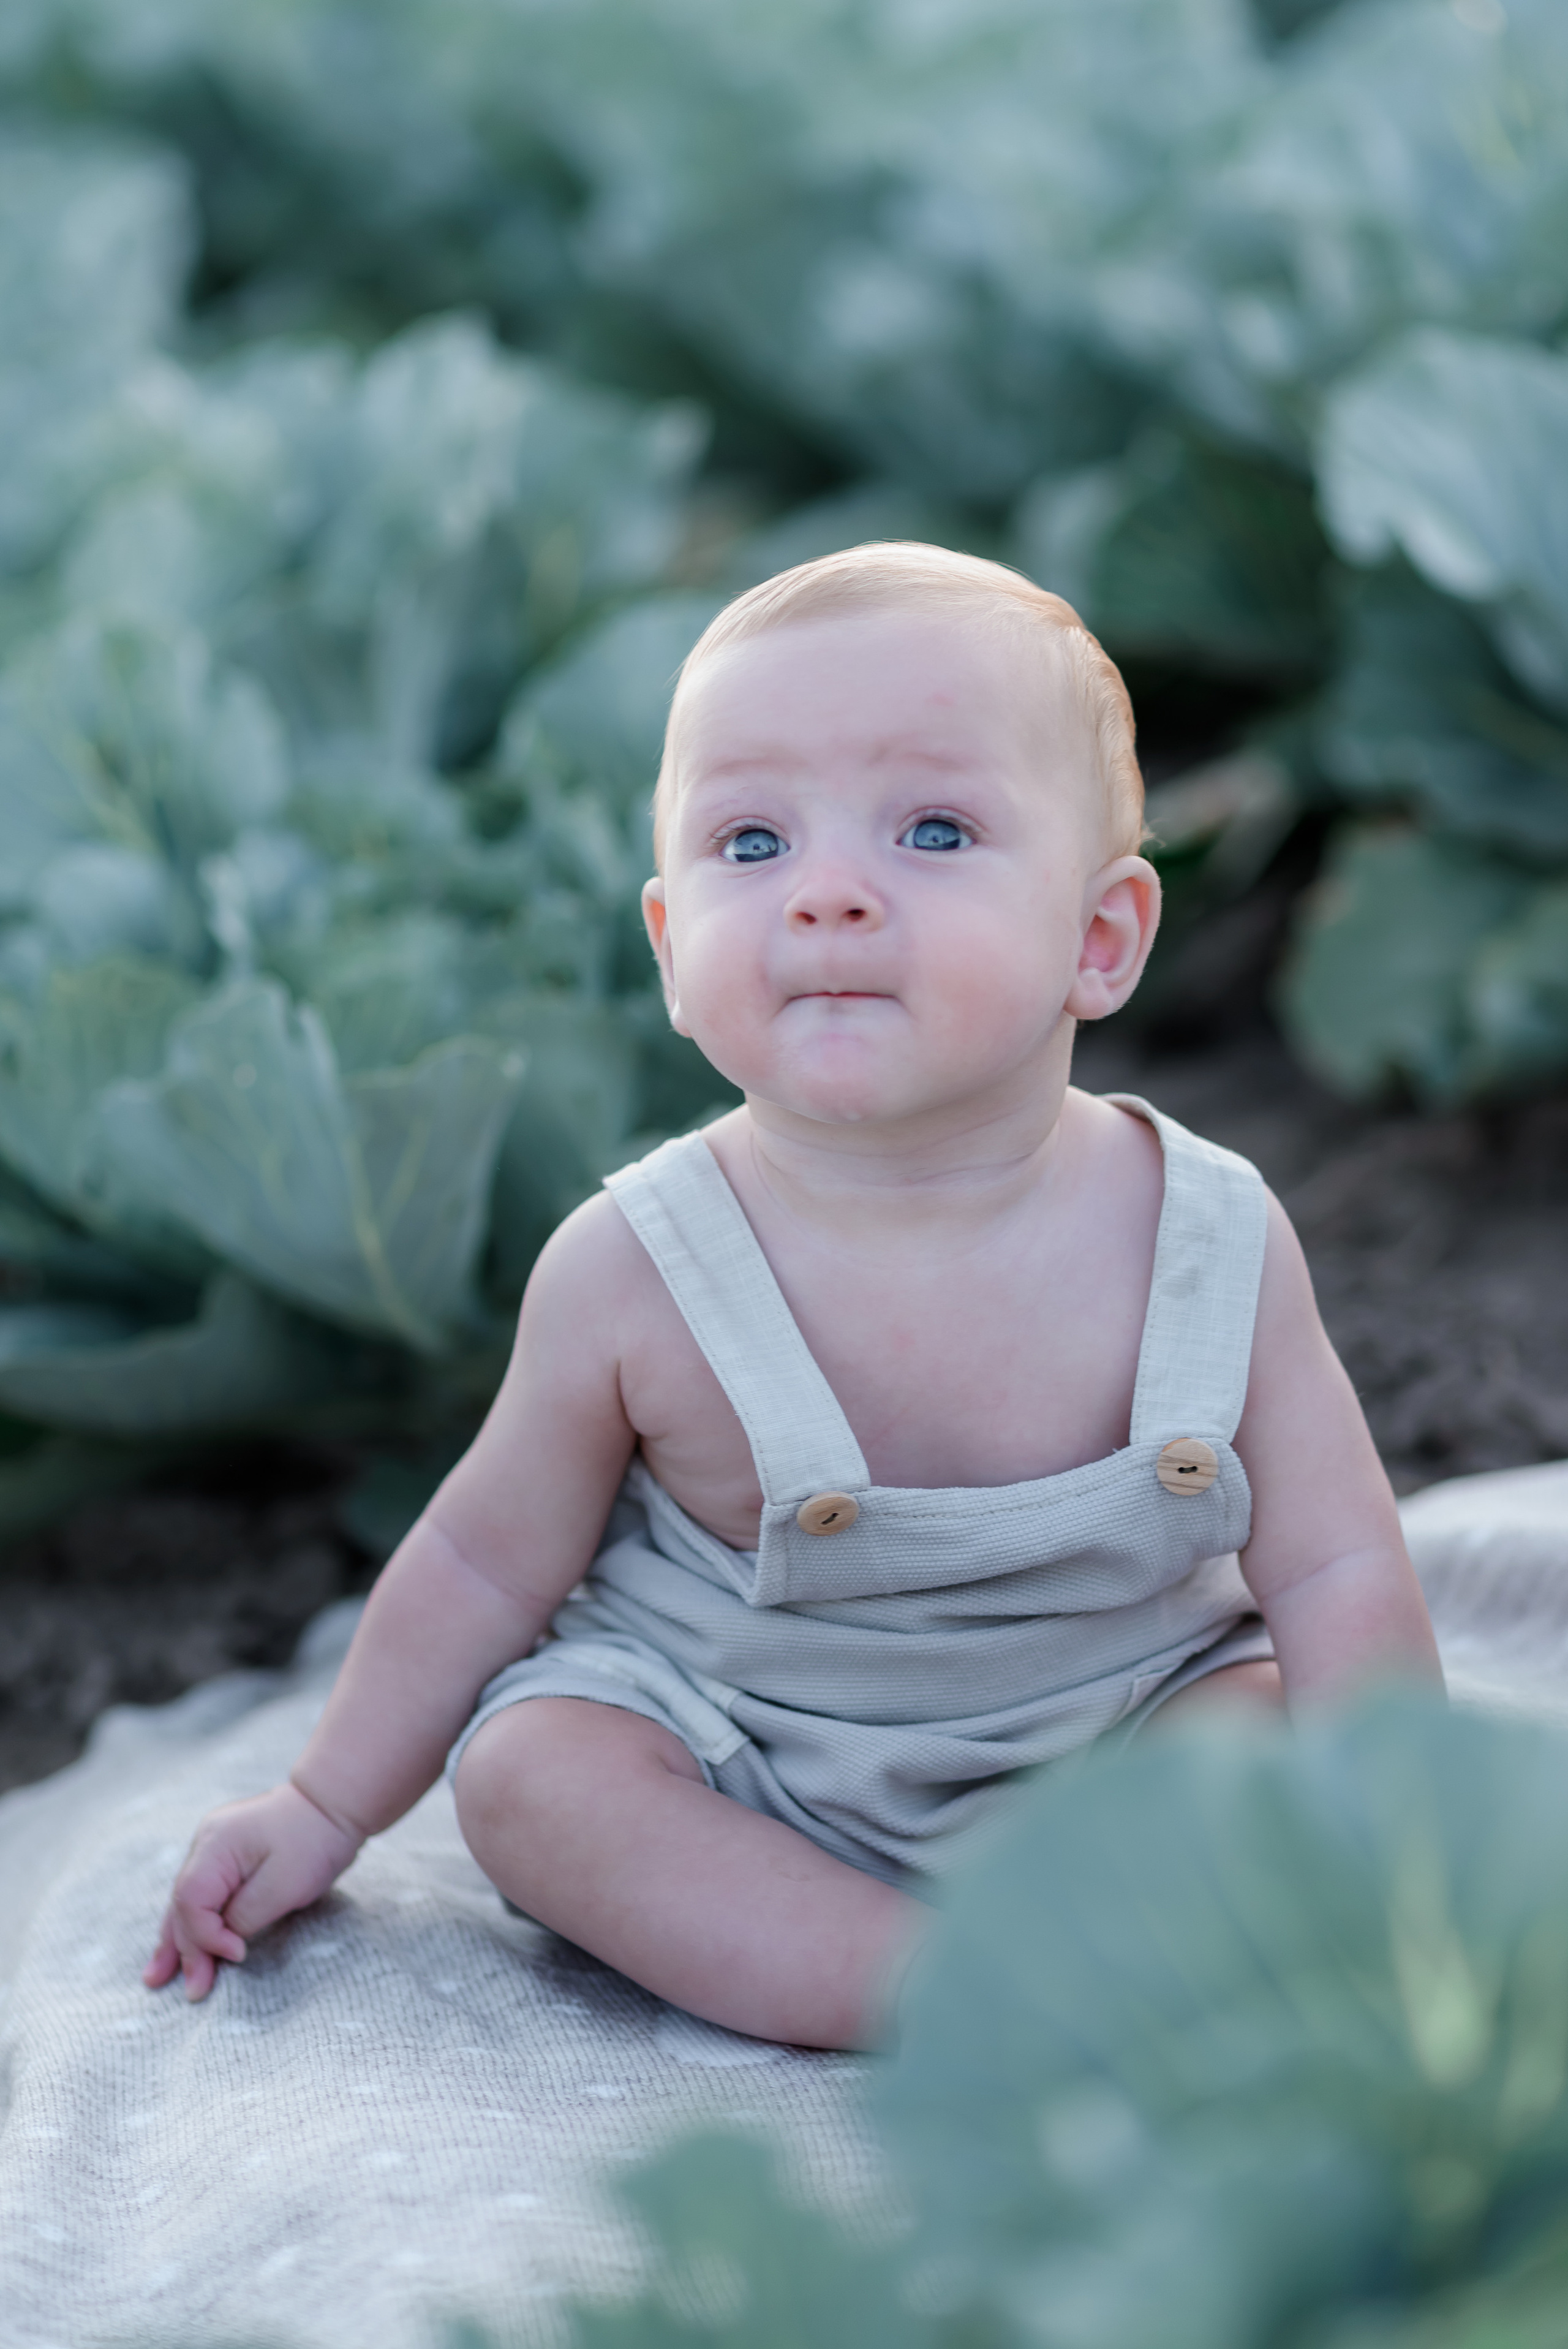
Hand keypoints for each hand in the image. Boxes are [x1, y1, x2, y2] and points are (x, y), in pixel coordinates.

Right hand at [144, 1780, 363, 2000]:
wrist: (333, 1803)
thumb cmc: (314, 1840)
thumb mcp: (284, 1885)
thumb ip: (246, 1915)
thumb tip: (223, 1940)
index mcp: (216, 1844)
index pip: (191, 1900)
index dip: (206, 1936)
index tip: (238, 1955)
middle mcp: (206, 1842)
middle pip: (184, 1904)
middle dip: (187, 1950)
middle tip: (194, 1991)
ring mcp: (213, 1846)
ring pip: (187, 1901)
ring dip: (177, 1940)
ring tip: (156, 1978)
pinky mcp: (226, 1855)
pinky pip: (202, 1894)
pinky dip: (193, 1922)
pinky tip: (178, 1946)